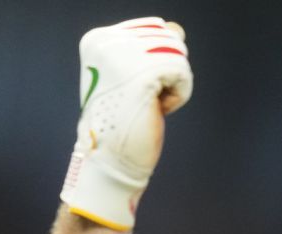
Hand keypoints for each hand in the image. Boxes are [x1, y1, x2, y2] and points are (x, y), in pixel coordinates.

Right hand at [59, 17, 192, 230]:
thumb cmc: (125, 119)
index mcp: (98, 39)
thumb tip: (177, 29)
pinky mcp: (143, 73)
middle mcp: (106, 41)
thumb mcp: (136, 75)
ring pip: (178, 54)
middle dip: (167, 72)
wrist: (111, 159)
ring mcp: (123, 55)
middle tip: (143, 98)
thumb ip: (154, 47)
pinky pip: (183, 73)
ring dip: (173, 85)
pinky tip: (156, 110)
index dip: (158, 60)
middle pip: (169, 38)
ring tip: (148, 103)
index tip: (136, 87)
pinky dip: (178, 96)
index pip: (155, 27)